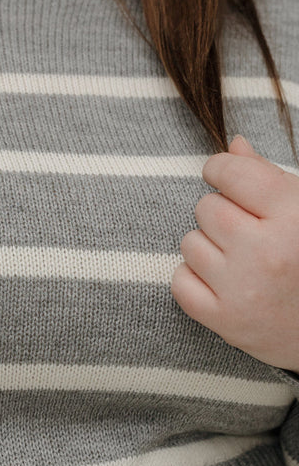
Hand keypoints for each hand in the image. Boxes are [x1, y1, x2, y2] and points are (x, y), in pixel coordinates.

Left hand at [171, 134, 298, 371]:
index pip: (229, 172)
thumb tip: (233, 145)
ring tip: (243, 261)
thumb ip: (268, 175)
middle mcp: (267, 252)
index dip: (221, 169)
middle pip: (205, 207)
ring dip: (208, 247)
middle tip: (248, 231)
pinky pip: (179, 281)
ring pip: (189, 242)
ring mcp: (243, 288)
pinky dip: (195, 279)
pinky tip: (226, 283)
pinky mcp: (223, 320)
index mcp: (295, 216)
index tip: (224, 176)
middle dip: (221, 213)